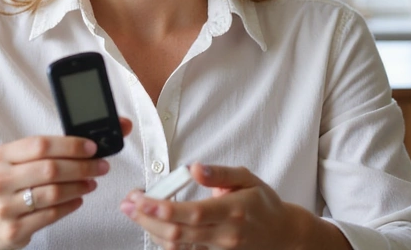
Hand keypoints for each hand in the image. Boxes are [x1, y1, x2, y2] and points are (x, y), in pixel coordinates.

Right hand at [0, 118, 131, 249]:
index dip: (70, 145)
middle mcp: (1, 180)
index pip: (41, 145)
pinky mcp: (13, 230)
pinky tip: (78, 199)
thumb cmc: (3, 184)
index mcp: (1, 156)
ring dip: (80, 187)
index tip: (92, 147)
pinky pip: (50, 215)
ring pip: (53, 193)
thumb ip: (43, 150)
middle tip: (101, 166)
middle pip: (51, 169)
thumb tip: (86, 141)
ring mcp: (6, 207)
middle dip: (82, 167)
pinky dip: (70, 206)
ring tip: (91, 182)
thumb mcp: (11, 161)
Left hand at [119, 162, 328, 249]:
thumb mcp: (247, 178)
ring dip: (151, 230)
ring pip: (178, 246)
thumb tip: (194, 169)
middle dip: (147, 219)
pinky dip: (165, 242)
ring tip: (134, 213)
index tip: (141, 198)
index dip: (163, 208)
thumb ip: (220, 173)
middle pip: (178, 232)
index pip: (192, 212)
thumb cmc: (263, 204)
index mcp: (232, 211)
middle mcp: (224, 235)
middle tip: (127, 204)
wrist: (282, 235)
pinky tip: (152, 228)